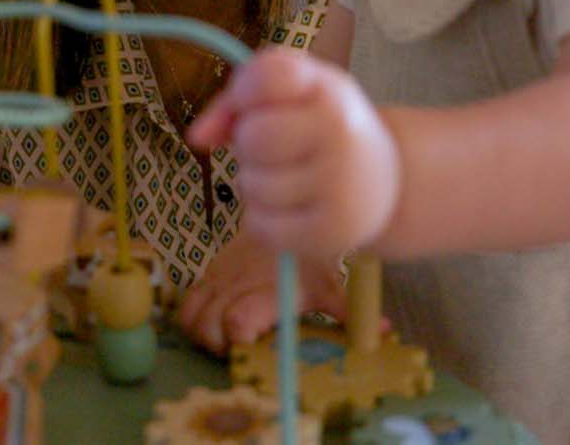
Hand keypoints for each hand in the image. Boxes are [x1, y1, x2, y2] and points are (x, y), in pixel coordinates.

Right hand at [175, 230, 346, 354]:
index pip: (238, 320)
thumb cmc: (307, 260)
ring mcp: (219, 279)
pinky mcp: (208, 274)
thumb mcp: (330, 286)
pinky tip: (212, 326)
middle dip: (216, 346)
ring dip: (200, 335)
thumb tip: (383, 330)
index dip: (237, 341)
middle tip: (236, 351)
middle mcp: (238, 285)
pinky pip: (185, 304)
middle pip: (207, 325)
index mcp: (269, 290)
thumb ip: (350, 312)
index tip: (250, 347)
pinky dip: (192, 321)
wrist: (283, 219)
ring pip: (190, 316)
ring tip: (222, 341)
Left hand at [187, 49, 400, 257]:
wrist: (386, 181)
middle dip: (250, 144)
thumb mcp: (295, 93)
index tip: (257, 102)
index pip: (266, 77)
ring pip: (251, 186)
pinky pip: (259, 227)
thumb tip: (196, 137)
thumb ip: (238, 98)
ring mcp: (338, 187)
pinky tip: (292, 208)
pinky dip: (264, 220)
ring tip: (289, 177)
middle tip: (277, 147)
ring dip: (256, 183)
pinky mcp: (330, 234)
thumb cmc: (324, 127)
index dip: (246, 92)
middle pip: (251, 138)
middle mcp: (340, 135)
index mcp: (330, 91)